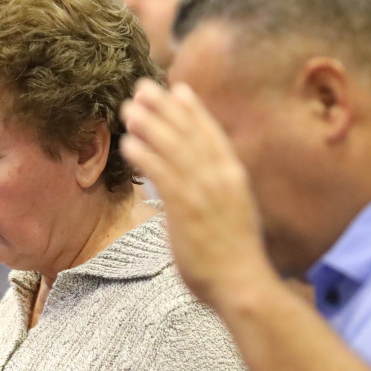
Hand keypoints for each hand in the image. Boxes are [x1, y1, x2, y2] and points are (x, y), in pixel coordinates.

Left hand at [120, 80, 274, 306]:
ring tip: (128, 108)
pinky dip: (145, 156)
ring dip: (150, 125)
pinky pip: (162, 175)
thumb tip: (194, 189)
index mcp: (234, 177)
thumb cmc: (235, 258)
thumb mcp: (232, 216)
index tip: (178, 89)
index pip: (212, 134)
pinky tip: (128, 143)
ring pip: (174, 148)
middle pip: (190, 133)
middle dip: (165, 107)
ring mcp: (205, 192)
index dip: (194, 110)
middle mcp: (221, 178)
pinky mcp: (187, 209)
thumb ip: (215, 196)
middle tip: (143, 87)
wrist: (243, 284)